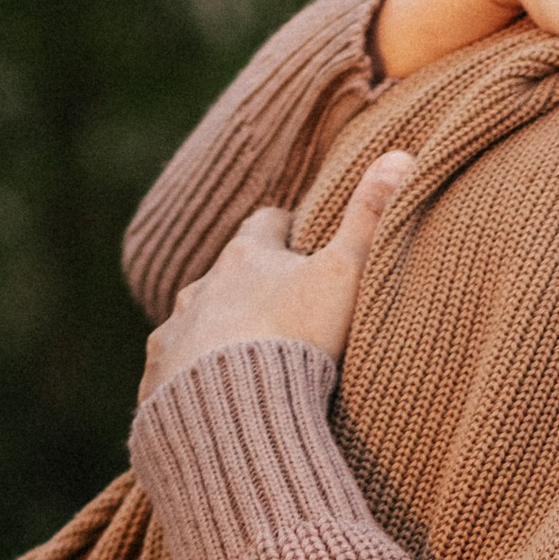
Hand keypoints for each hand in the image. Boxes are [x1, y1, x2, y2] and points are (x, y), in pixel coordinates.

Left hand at [138, 153, 414, 401]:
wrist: (235, 405)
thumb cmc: (296, 335)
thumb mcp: (346, 272)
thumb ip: (371, 218)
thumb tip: (399, 154)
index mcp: (247, 256)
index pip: (266, 224)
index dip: (286, 229)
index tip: (302, 239)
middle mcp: (202, 287)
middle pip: (226, 273)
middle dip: (249, 285)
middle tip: (281, 307)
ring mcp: (176, 332)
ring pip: (196, 320)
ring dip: (218, 331)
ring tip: (246, 357)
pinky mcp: (159, 376)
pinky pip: (174, 369)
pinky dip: (192, 376)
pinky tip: (214, 394)